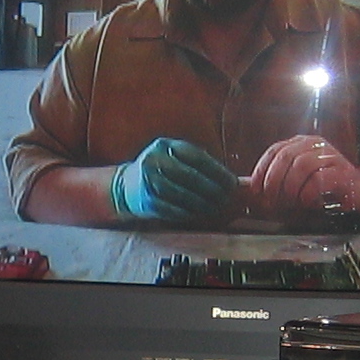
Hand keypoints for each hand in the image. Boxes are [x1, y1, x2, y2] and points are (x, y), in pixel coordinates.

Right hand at [111, 138, 238, 223]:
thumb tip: (233, 180)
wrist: (125, 186)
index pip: (197, 157)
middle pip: (191, 177)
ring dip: (203, 204)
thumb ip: (199, 164)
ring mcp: (149, 182)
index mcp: (165, 145)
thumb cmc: (160, 170)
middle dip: (213, 190)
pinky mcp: (147, 202)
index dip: (217, 171)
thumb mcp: (174, 157)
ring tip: (216, 208)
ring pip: (183, 195)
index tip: (231, 183)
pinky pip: (173, 209)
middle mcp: (154, 161)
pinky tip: (200, 214)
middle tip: (226, 198)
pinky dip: (190, 213)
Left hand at [248, 135, 358, 221]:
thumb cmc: (327, 187)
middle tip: (271, 199)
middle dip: (274, 181)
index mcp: (301, 143)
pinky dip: (308, 193)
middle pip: (286, 157)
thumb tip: (257, 190)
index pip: (275, 150)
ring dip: (291, 187)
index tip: (256, 188)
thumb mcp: (300, 179)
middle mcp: (315, 145)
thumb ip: (281, 179)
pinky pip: (319, 179)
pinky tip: (307, 201)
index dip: (262, 170)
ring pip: (301, 165)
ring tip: (291, 201)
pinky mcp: (343, 171)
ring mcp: (330, 156)